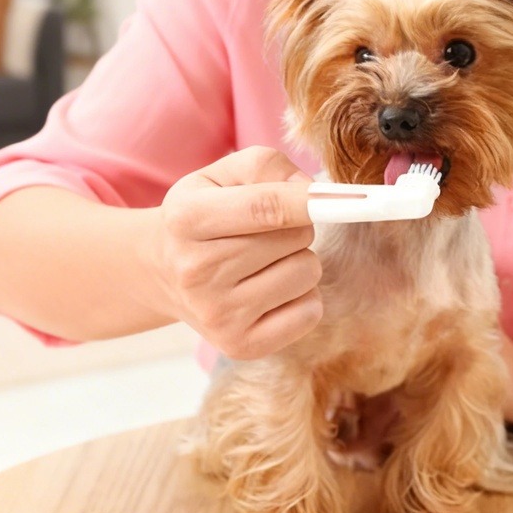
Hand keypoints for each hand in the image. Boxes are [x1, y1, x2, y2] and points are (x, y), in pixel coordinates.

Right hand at [148, 146, 321, 359]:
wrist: (162, 271)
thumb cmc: (203, 214)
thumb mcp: (220, 175)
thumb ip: (267, 167)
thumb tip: (315, 193)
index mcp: (187, 219)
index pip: (265, 208)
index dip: (313, 201)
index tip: (349, 198)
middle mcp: (196, 270)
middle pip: (294, 238)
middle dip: (297, 226)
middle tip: (267, 232)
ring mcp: (217, 314)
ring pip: (307, 273)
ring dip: (300, 260)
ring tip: (265, 261)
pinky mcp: (240, 345)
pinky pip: (309, 311)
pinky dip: (302, 296)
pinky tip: (270, 290)